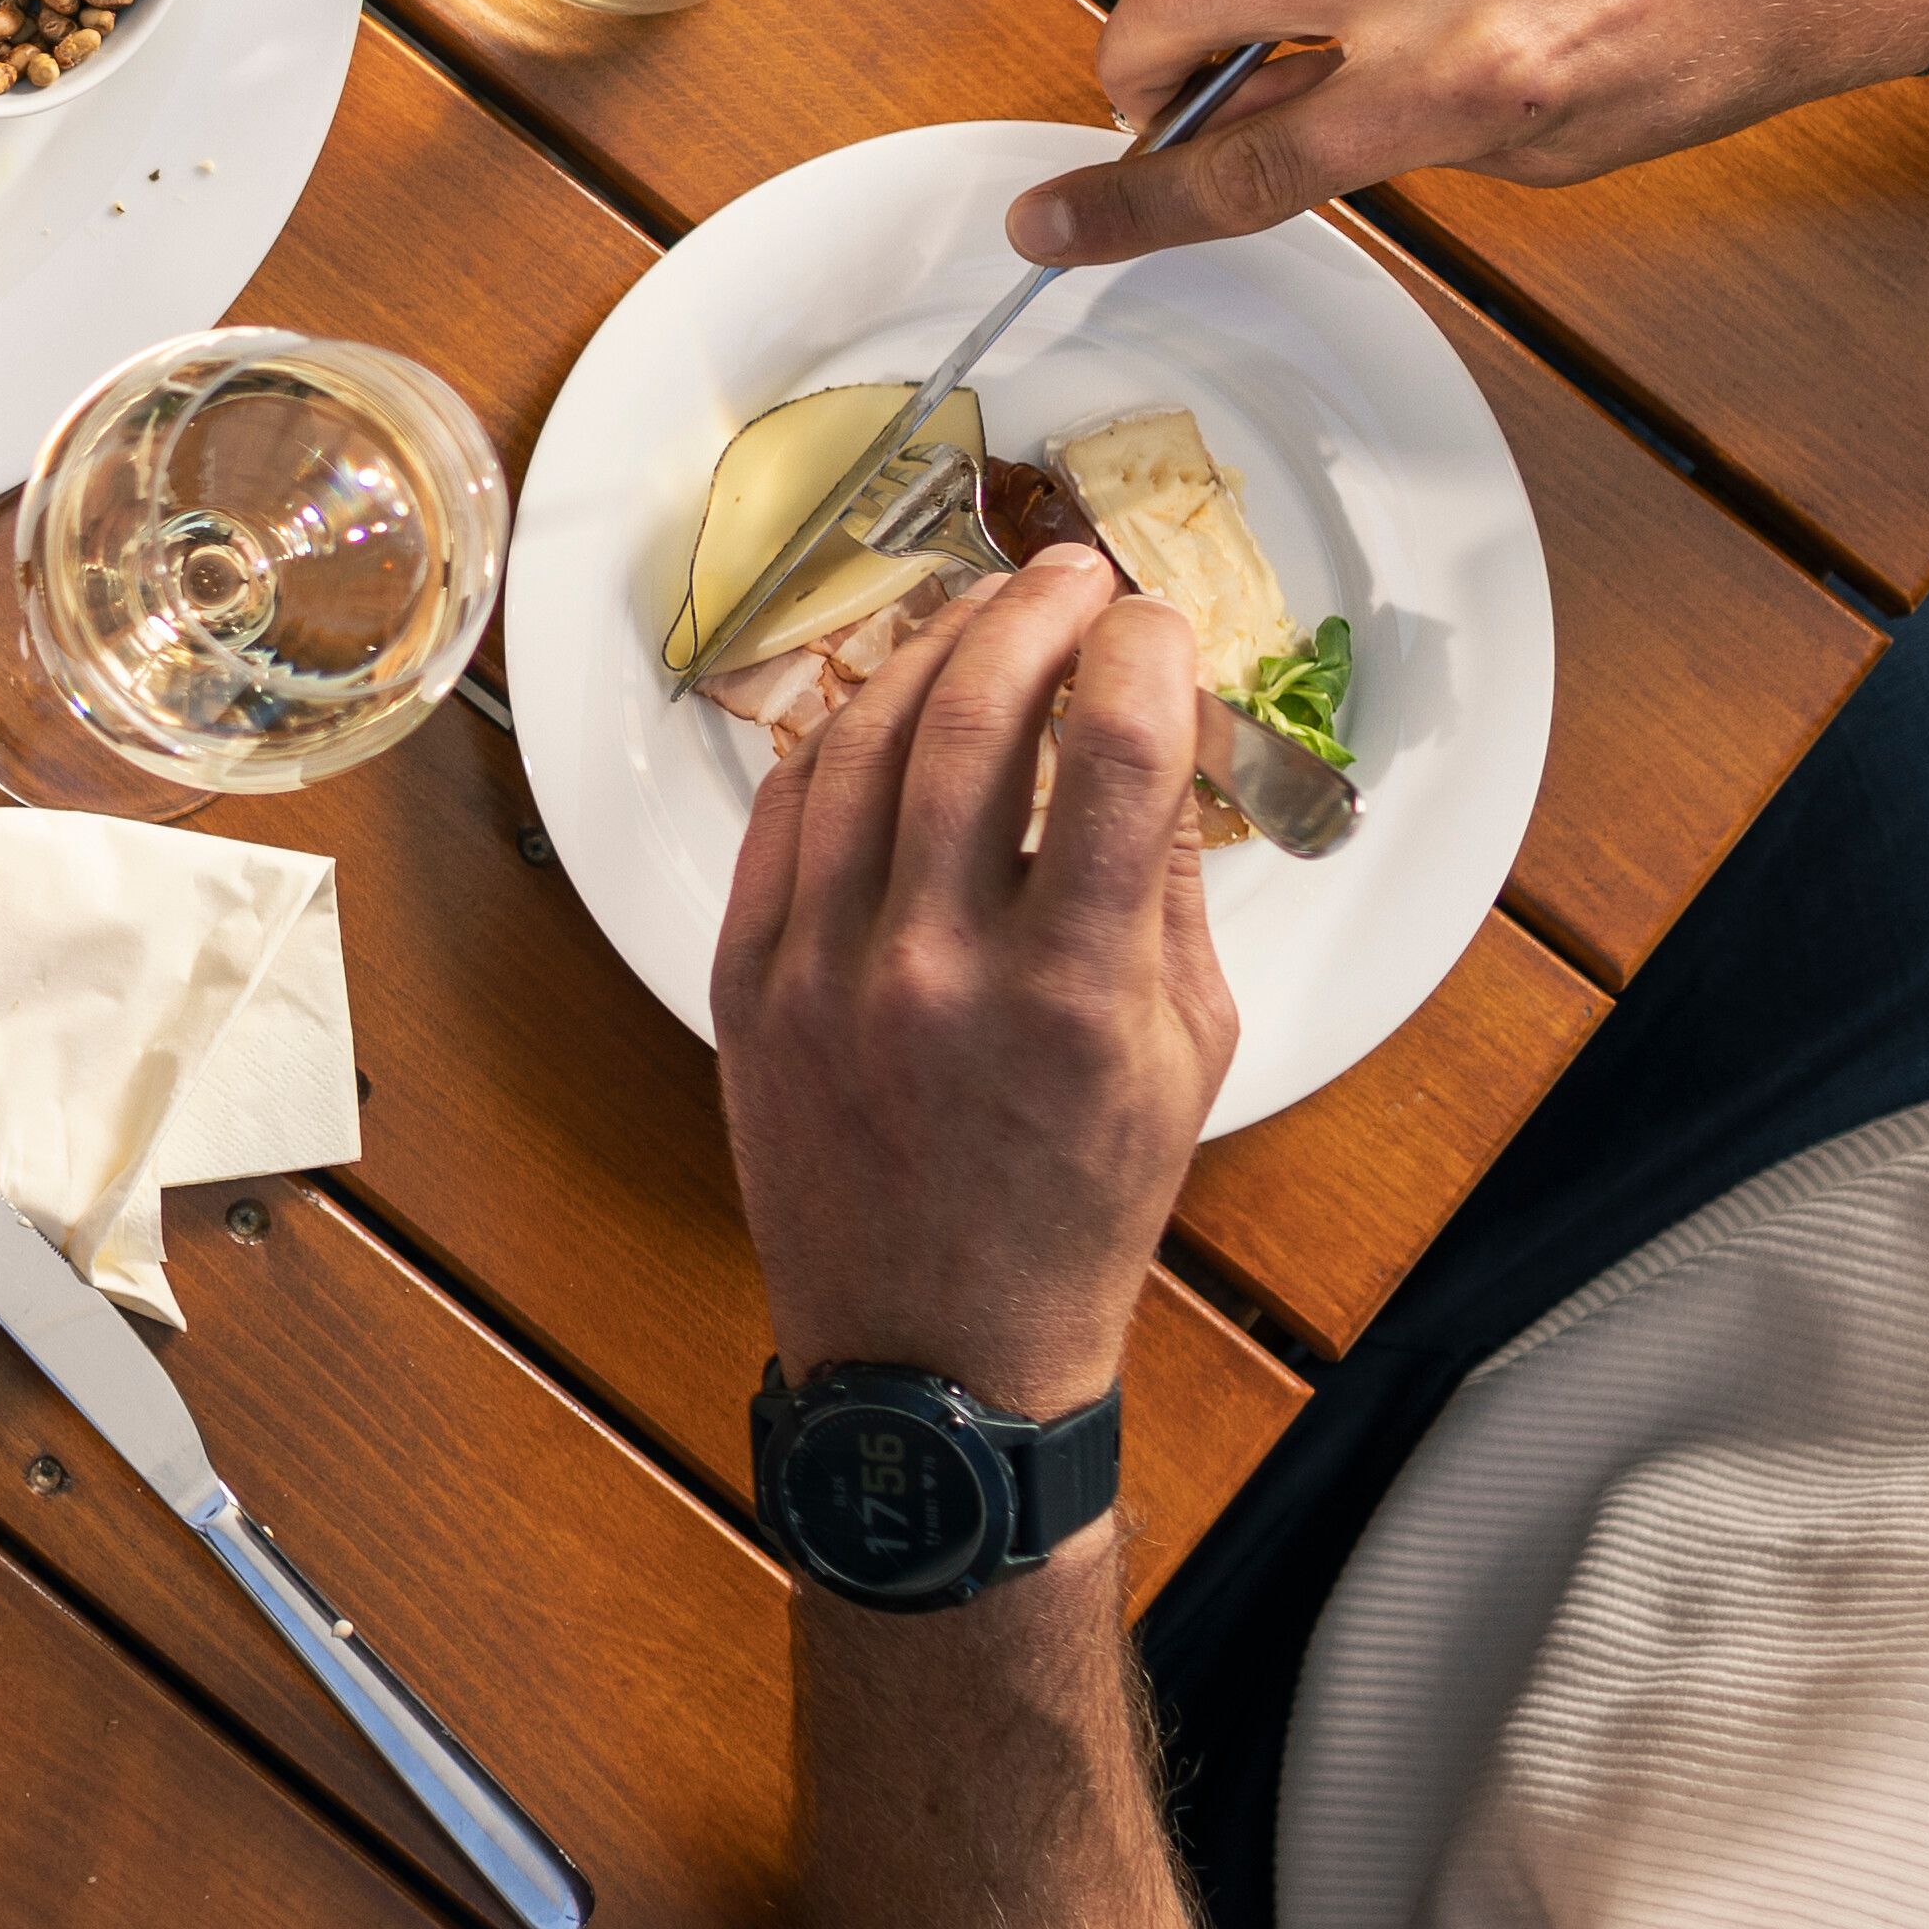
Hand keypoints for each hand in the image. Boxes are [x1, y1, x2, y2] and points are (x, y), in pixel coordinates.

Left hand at [712, 552, 1233, 1412]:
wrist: (939, 1349)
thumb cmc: (1079, 1206)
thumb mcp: (1186, 1050)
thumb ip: (1164, 882)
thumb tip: (1161, 729)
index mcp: (1068, 992)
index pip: (1114, 747)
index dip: (1141, 649)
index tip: (1155, 624)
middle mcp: (935, 968)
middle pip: (974, 712)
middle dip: (1034, 613)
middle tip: (1071, 579)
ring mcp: (822, 972)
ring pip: (860, 741)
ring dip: (930, 652)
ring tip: (984, 619)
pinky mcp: (743, 983)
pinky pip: (780, 815)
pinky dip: (836, 739)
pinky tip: (884, 706)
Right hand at [1010, 0, 1928, 264]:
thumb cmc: (1720, 39)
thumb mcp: (1553, 145)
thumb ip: (1387, 135)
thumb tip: (1246, 117)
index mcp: (1476, 78)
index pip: (1247, 161)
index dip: (1126, 203)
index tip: (1051, 223)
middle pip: (1187, 1)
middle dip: (1139, 61)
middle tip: (1167, 84)